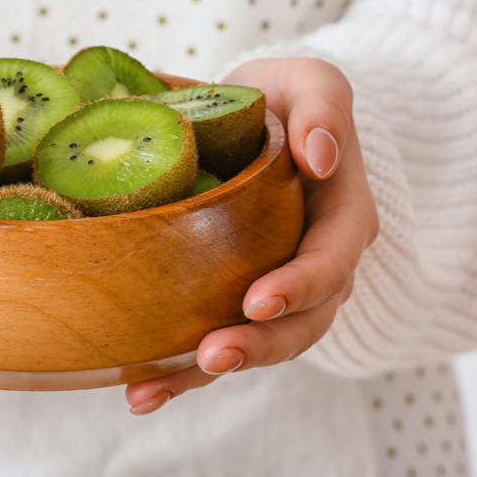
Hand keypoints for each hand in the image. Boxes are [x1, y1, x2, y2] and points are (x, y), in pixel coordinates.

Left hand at [125, 57, 378, 414]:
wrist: (259, 123)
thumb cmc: (285, 101)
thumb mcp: (312, 81)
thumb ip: (324, 106)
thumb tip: (321, 157)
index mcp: (342, 218)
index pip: (332, 261)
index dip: (300, 287)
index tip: (258, 302)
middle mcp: (315, 268)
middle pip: (299, 323)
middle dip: (257, 347)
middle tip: (211, 355)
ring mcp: (276, 292)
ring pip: (254, 347)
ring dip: (204, 375)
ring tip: (149, 392)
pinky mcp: (233, 305)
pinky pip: (212, 346)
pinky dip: (176, 376)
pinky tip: (135, 395)